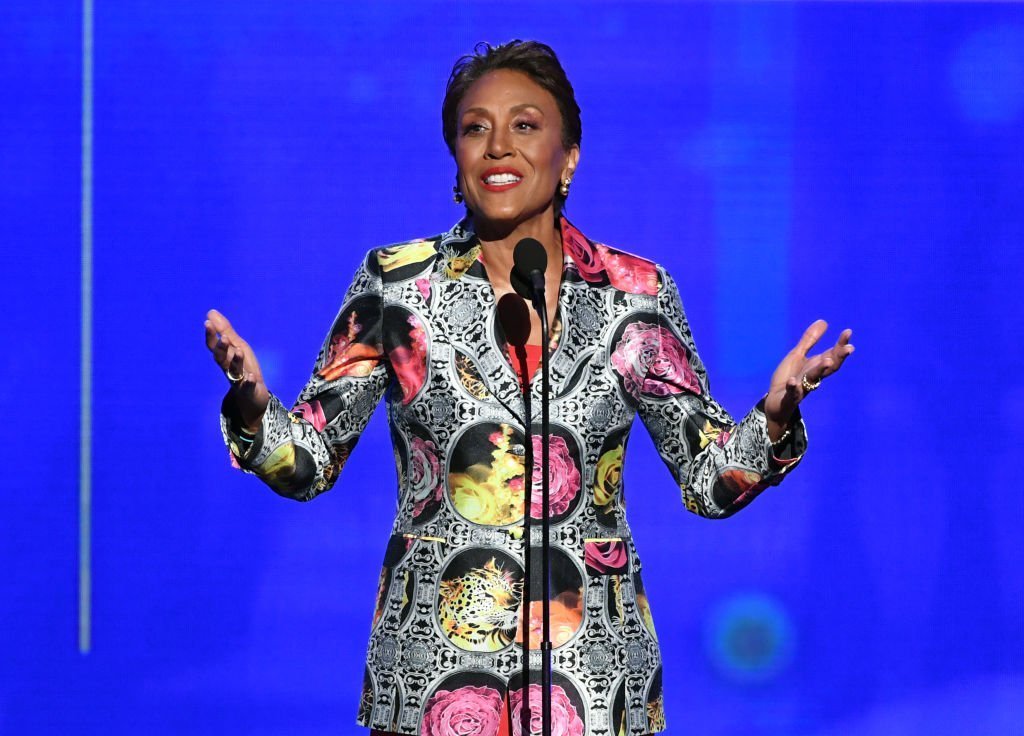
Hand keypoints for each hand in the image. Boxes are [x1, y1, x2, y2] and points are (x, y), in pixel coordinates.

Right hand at [204, 309, 269, 431]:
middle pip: (221, 359)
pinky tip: (251, 377)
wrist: (252, 394)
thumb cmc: (242, 366)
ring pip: (234, 371)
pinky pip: (247, 387)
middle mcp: (228, 368)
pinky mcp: (248, 390)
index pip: (214, 346)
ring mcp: (238, 380)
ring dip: (236, 361)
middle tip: (224, 337)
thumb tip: (210, 312)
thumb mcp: (236, 346)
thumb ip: (224, 331)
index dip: (210, 335)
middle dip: (222, 348)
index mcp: (225, 356)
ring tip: (240, 351)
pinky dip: (248, 382)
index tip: (207, 323)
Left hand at [764, 320, 853, 438]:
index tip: (848, 332)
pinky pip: (792, 392)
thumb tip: (824, 321)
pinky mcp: (789, 397)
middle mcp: (812, 376)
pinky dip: (793, 387)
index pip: (831, 354)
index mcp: (815, 366)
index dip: (840, 344)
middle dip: (839, 357)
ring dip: (821, 370)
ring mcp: (802, 387)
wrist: (776, 402)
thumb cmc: (789, 377)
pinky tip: (793, 381)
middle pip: (829, 367)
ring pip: (813, 379)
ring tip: (827, 360)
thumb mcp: (798, 355)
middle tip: (849, 348)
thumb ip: (810, 340)